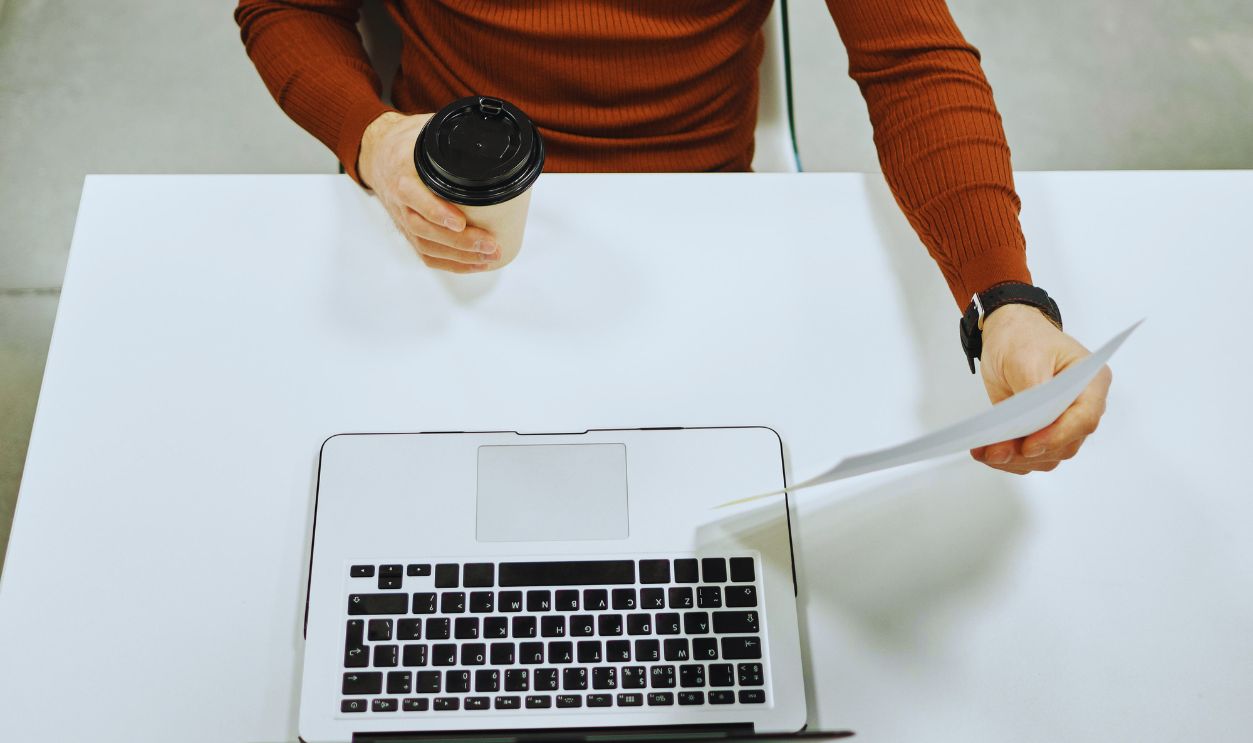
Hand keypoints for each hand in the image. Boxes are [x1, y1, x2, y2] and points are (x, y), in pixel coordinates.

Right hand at [358, 111, 500, 272]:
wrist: (376, 153)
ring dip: (459, 256)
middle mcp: (400, 201)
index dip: (437, 212)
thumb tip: (488, 135)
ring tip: (489, 257)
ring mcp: (403, 218)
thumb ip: (451, 132)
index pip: (414, 196)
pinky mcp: (409, 231)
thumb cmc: (405, 141)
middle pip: (425, 228)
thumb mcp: (425, 128)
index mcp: (402, 173)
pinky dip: (450, 264)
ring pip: (426, 245)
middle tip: (490, 245)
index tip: (460, 222)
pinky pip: (426, 253)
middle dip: (459, 242)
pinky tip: (473, 264)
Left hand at [970, 304, 1112, 473]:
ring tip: (986, 453)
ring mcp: (1062, 422)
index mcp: (1091, 383)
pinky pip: (1032, 456)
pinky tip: (987, 452)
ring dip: (1016, 460)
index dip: (1057, 436)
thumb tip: (1032, 423)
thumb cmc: (1023, 337)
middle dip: (1029, 452)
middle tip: (995, 451)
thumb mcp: (1026, 357)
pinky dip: (1010, 459)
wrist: (1008, 335)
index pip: (1084, 418)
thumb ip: (1033, 389)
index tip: (1029, 445)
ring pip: (1047, 456)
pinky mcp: (1041, 431)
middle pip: (1065, 444)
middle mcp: (1081, 407)